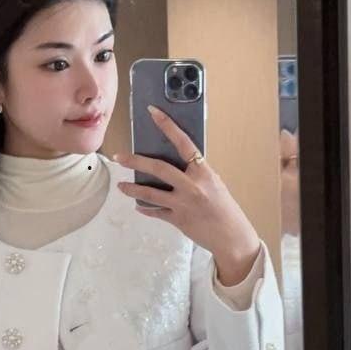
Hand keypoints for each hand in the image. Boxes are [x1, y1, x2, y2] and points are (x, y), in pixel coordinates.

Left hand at [113, 105, 261, 283]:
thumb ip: (196, 173)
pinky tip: (138, 206)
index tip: (153, 112)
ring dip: (132, 189)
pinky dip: (146, 209)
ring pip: (150, 194)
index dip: (167, 126)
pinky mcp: (177, 220)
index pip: (183, 143)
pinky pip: (156, 212)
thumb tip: (175, 164)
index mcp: (203, 172)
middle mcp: (192, 186)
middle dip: (135, 162)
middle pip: (159, 169)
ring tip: (121, 186)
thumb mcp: (214, 184)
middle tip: (118, 157)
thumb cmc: (225, 208)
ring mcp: (183, 204)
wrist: (232, 237)